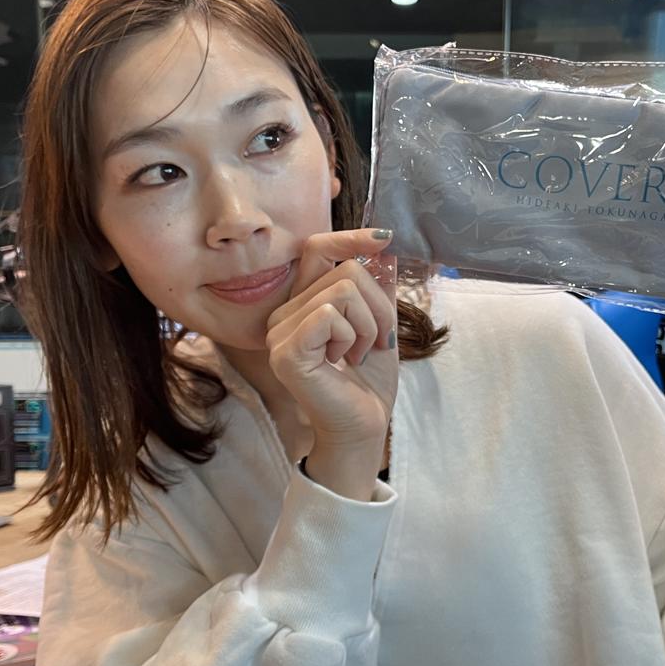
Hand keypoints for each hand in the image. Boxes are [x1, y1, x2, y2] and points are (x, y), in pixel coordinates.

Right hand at [264, 229, 397, 492]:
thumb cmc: (367, 383)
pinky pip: (329, 313)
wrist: (362, 428)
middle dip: (378, 307)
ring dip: (368, 325)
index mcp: (300, 305)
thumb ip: (374, 288)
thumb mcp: (377, 325)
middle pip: (345, 271)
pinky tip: (344, 362)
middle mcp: (282, 314)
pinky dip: (351, 335)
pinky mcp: (287, 351)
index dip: (350, 237)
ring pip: (343, 290)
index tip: (384, 238)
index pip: (317, 250)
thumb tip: (381, 245)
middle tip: (375, 342)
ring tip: (358, 354)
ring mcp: (280, 333)